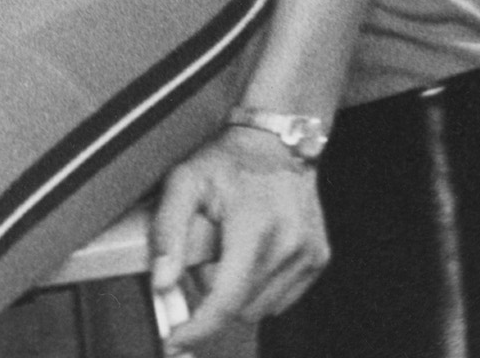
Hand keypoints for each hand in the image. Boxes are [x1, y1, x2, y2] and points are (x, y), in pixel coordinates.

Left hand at [150, 125, 328, 345]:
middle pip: (240, 307)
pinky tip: (252, 253)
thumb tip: (161, 282)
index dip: (199, 327)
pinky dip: (259, 287)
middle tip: (206, 255)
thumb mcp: (185, 181)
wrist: (276, 140)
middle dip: (214, 293)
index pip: (226, 298)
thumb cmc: (227, 161)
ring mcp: (308, 254)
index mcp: (255, 226)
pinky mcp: (318, 259)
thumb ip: (167, 231)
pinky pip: (280, 299)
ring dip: (237, 292)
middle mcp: (289, 244)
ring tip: (231, 250)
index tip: (174, 342)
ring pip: (261, 308)